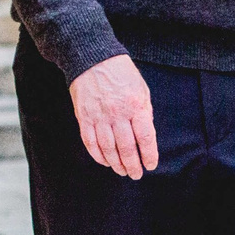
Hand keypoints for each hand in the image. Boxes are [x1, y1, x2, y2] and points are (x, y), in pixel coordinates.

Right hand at [70, 54, 158, 178]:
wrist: (92, 59)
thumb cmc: (121, 74)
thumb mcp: (141, 90)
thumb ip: (145, 113)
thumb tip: (146, 137)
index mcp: (135, 105)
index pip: (144, 137)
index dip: (148, 155)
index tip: (150, 165)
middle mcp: (117, 113)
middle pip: (126, 147)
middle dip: (132, 165)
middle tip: (136, 175)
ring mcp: (99, 116)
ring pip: (108, 149)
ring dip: (116, 164)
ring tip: (122, 170)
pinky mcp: (84, 117)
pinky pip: (90, 142)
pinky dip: (98, 155)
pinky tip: (105, 161)